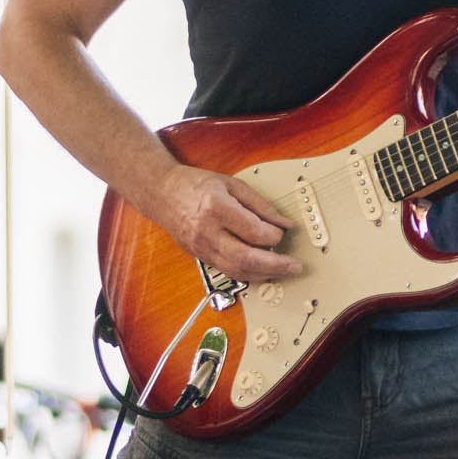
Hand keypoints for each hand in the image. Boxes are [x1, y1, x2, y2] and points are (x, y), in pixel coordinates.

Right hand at [155, 163, 302, 282]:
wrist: (162, 194)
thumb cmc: (195, 185)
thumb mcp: (232, 184)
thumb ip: (260, 204)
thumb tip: (284, 222)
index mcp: (217, 208)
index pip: (254, 232)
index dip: (274, 235)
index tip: (283, 232)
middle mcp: (208, 232)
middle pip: (247, 258)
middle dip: (276, 265)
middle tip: (295, 266)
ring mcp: (202, 248)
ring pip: (238, 271)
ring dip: (265, 274)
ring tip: (284, 271)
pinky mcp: (201, 257)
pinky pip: (229, 272)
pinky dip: (249, 274)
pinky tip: (263, 272)